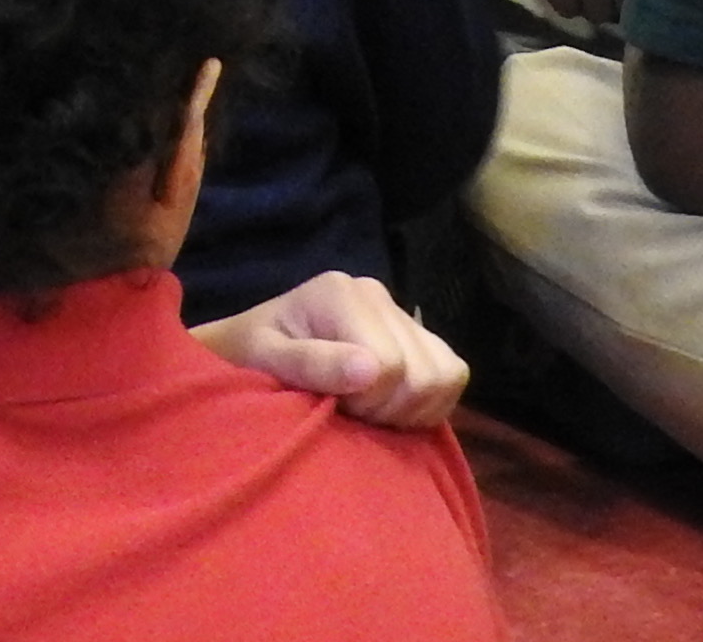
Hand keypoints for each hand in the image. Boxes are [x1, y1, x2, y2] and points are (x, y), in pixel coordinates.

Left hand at [195, 274, 470, 432]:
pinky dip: (428, 404)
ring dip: (410, 408)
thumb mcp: (266, 361)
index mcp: (341, 293)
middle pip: (423, 374)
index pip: (390, 365)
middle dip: (387, 408)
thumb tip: (371, 369)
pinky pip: (452, 375)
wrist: (251, 350)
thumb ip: (312, 363)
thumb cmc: (250, 358)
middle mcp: (377, 293)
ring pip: (446, 375)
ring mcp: (400, 313)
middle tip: (348, 410)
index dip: (366, 401)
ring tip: (368, 409)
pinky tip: (391, 408)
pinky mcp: (417, 335)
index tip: (332, 404)